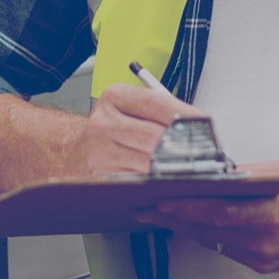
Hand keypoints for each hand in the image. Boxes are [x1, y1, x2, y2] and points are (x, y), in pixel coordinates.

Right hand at [77, 83, 207, 176]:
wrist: (73, 148)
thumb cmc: (111, 126)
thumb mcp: (129, 106)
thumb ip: (160, 111)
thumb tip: (198, 124)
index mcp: (114, 97)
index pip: (155, 103)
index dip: (184, 115)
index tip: (205, 124)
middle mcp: (104, 123)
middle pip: (153, 137)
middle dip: (182, 147)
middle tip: (204, 152)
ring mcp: (101, 152)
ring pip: (149, 162)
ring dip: (173, 167)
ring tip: (190, 167)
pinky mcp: (103, 176)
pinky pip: (139, 180)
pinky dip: (157, 181)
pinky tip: (168, 179)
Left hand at [139, 160, 278, 272]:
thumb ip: (250, 175)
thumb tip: (218, 172)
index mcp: (268, 217)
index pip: (214, 213)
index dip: (183, 208)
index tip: (159, 202)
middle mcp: (262, 243)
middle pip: (207, 231)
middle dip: (173, 219)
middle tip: (146, 209)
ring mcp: (262, 258)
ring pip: (214, 241)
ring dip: (187, 228)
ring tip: (161, 215)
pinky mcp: (264, 265)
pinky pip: (228, 249)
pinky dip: (209, 236)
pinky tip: (194, 226)